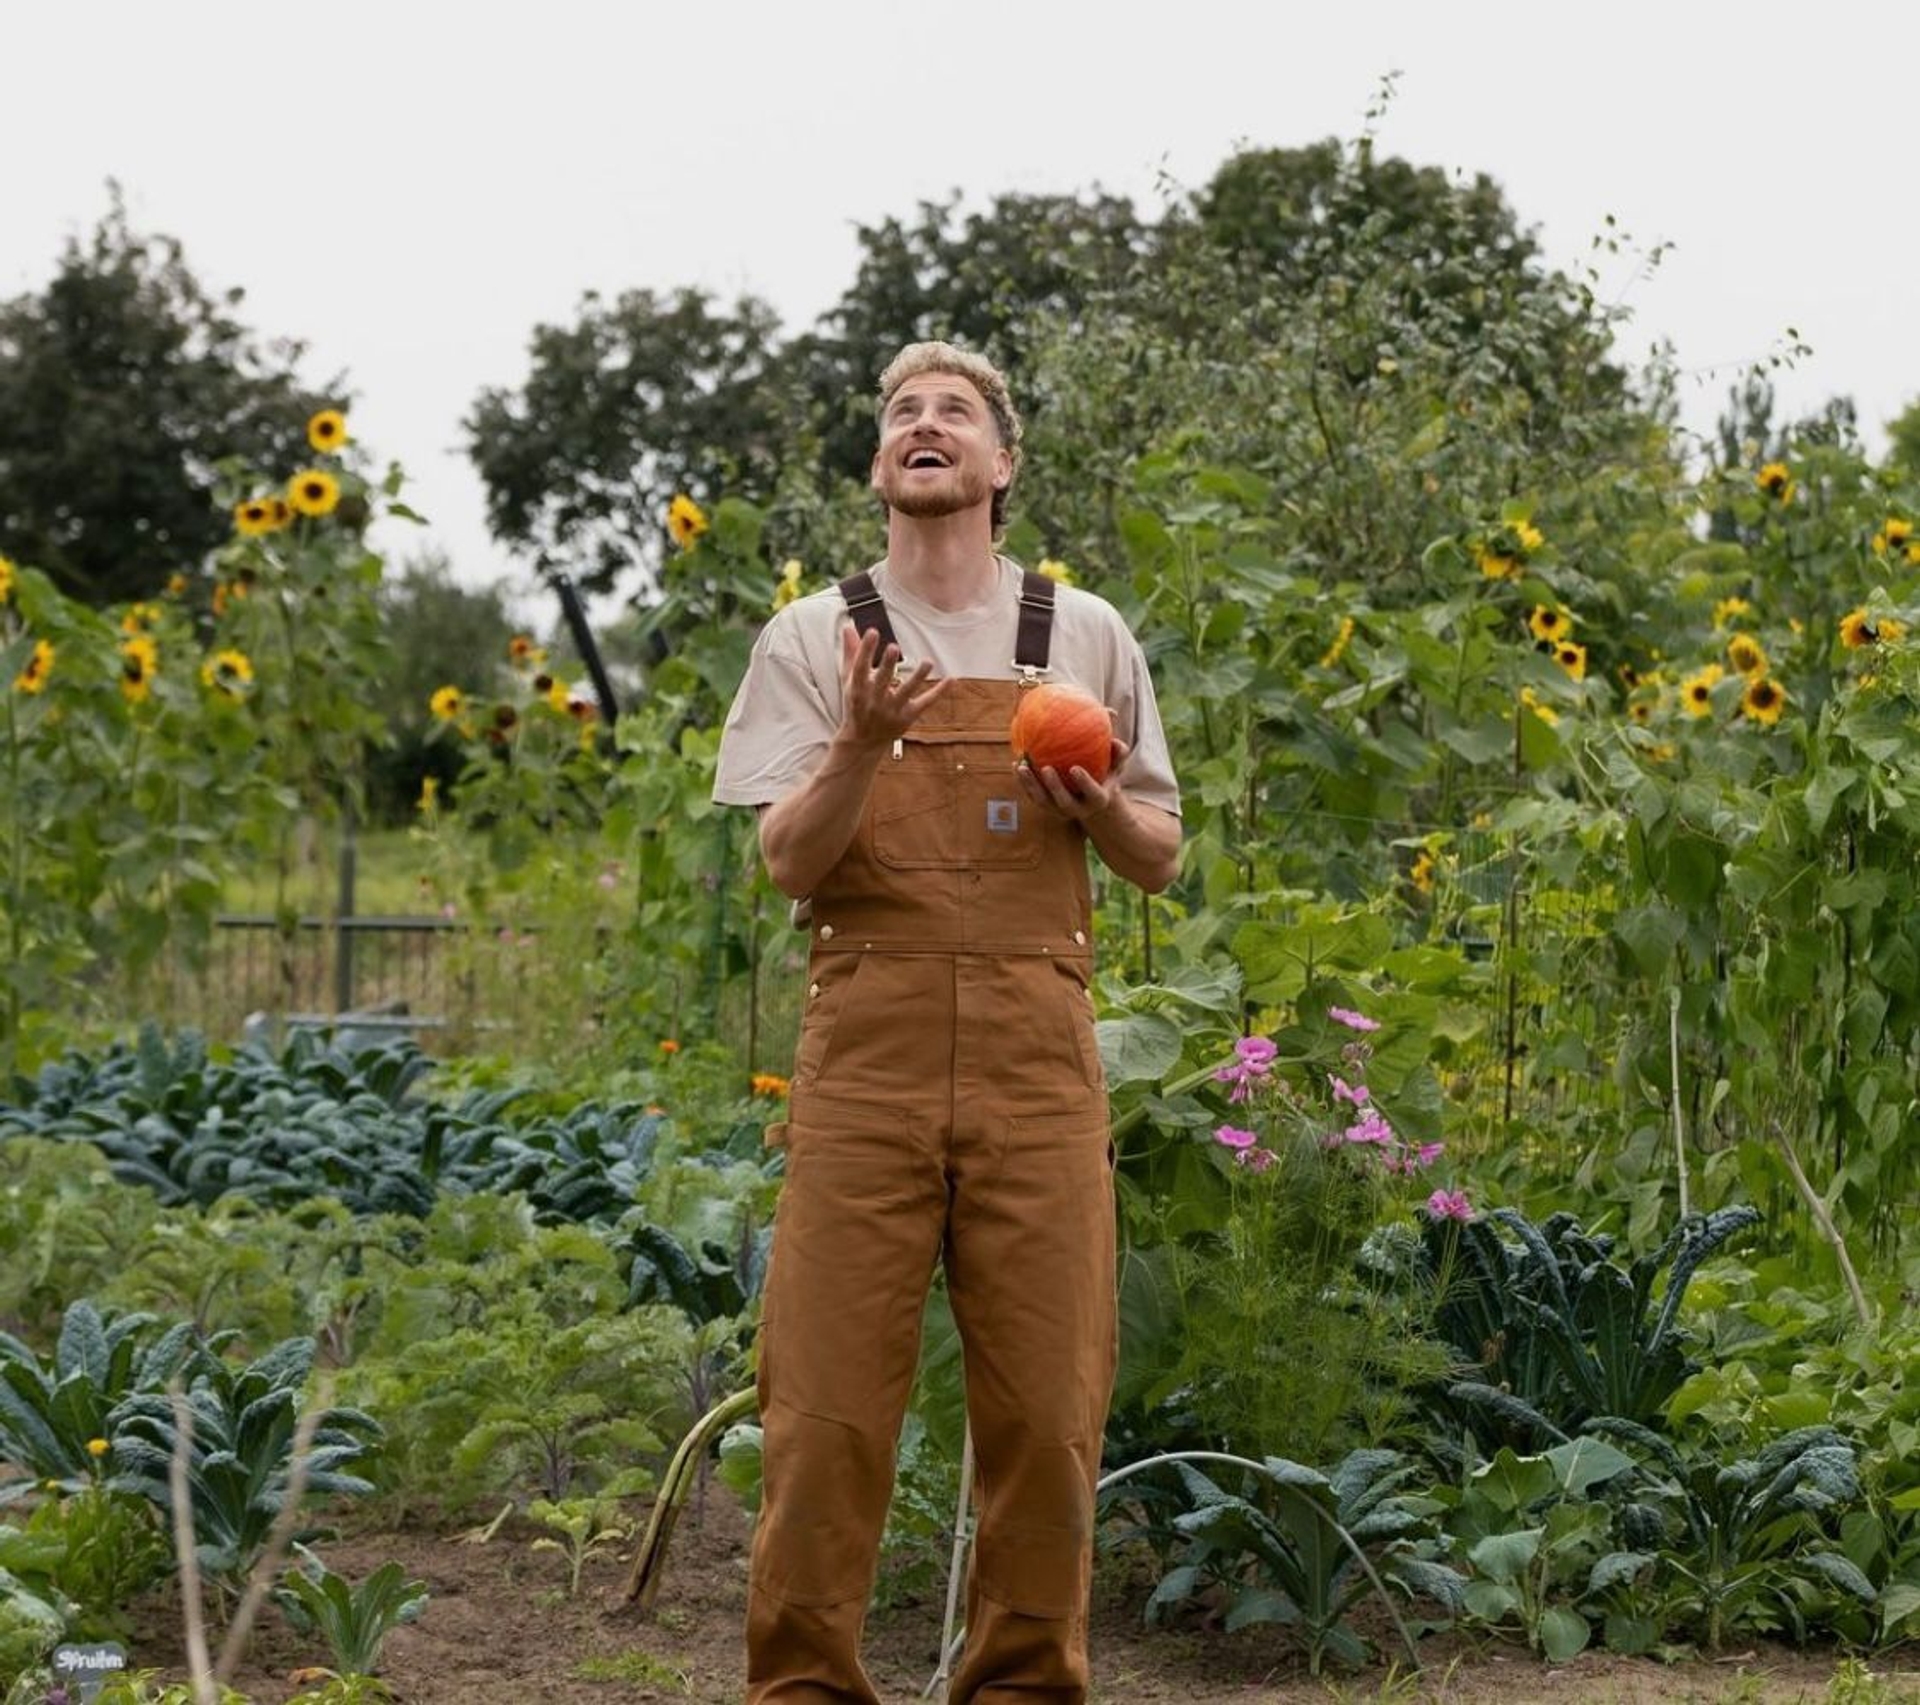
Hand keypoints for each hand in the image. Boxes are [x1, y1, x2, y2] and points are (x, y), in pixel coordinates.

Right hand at [835, 624, 948, 749]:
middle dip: (887, 665)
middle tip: (894, 648)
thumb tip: (848, 627)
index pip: (860, 667)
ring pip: (906, 692)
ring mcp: (892, 710)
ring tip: (927, 662)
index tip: (873, 632)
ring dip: (917, 677)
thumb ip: (851, 653)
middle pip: (882, 680)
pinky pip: (924, 703)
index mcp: (858, 689)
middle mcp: (874, 700)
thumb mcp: (849, 681)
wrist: (862, 741)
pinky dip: (938, 692)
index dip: (866, 650)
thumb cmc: (856, 704)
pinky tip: (950, 679)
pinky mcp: (907, 717)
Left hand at [1016, 735, 1130, 821]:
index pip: (1093, 793)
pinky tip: (1016, 764)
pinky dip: (1023, 782)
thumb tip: (1111, 714)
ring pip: (1043, 801)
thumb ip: (1115, 741)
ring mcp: (1060, 810)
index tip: (1075, 768)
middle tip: (1045, 768)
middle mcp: (1079, 809)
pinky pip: (1032, 795)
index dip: (1084, 783)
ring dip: (1031, 785)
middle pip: (1065, 802)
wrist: (1092, 798)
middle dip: (1054, 787)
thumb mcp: (1115, 761)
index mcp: (1099, 799)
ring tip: (1022, 766)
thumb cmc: (1105, 771)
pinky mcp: (1046, 807)